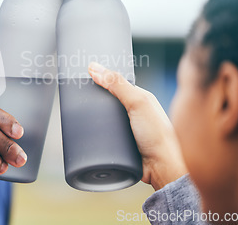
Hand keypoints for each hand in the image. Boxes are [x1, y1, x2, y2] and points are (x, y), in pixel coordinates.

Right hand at [88, 62, 186, 190]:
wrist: (161, 169)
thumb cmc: (157, 135)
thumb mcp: (137, 103)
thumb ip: (118, 85)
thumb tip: (95, 68)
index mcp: (141, 99)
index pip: (117, 83)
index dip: (101, 79)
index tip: (84, 75)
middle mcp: (135, 112)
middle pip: (108, 101)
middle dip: (94, 99)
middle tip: (77, 95)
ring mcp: (128, 128)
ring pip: (105, 119)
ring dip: (94, 119)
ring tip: (77, 114)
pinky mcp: (122, 144)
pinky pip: (104, 135)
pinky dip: (96, 133)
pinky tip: (87, 132)